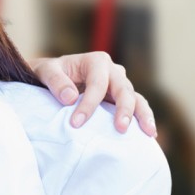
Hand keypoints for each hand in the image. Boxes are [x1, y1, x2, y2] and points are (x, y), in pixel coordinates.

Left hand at [30, 52, 154, 136]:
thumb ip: (55, 82)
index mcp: (96, 61)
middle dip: (123, 109)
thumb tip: (70, 98)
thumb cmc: (49, 73)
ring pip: (135, 98)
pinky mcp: (120, 97)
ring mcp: (119, 84)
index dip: (89, 104)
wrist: (53, 76)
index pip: (97, 83)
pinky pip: (136, 106)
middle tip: (120, 128)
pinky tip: (149, 134)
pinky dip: (142, 118)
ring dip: (142, 115)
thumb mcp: (45, 72)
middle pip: (123, 89)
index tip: (76, 123)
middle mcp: (112, 70)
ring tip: (149, 133)